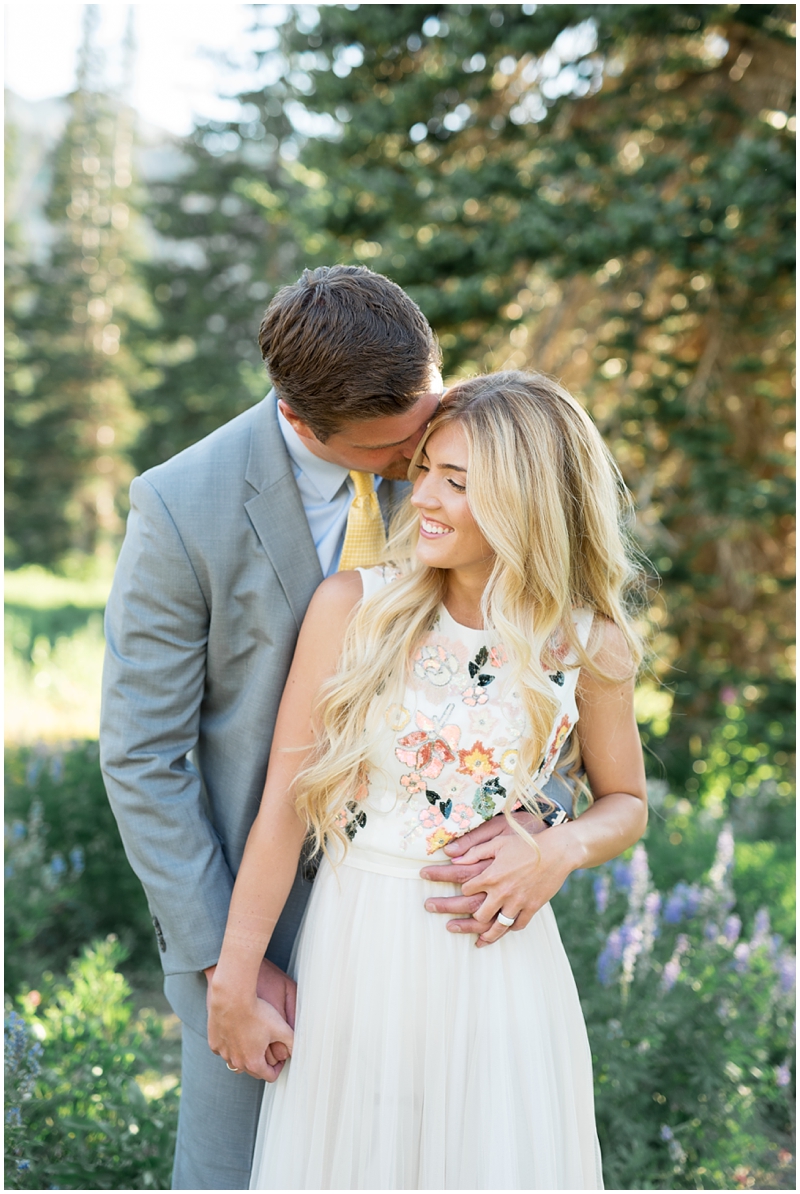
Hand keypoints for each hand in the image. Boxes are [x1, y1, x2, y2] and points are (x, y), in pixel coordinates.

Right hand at [205, 959, 295, 1080]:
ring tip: (253, 1042)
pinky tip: (237, 1033)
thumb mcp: (280, 1027)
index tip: (281, 1058)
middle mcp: (236, 1062)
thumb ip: (292, 1042)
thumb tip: (297, 1051)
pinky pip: (224, 1050)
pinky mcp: (214, 1043)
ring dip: (245, 1056)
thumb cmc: (257, 1012)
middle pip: (252, 1071)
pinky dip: (230, 1046)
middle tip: (268, 1049)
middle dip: (263, 1063)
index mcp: (254, 1062)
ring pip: (236, 1062)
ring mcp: (223, 1053)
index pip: (269, 1076)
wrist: (232, 998)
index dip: (279, 1068)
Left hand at [421, 814, 578, 946]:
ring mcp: (518, 902)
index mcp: (491, 875)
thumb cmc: (526, 843)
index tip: (458, 892)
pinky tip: (505, 930)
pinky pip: (518, 925)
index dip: (460, 891)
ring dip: (487, 935)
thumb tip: (452, 858)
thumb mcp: (498, 841)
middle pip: (479, 914)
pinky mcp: (532, 907)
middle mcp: (502, 892)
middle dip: (464, 922)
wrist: (557, 851)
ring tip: (478, 942)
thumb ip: (474, 850)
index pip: (466, 889)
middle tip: (451, 926)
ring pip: (498, 926)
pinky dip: (510, 929)